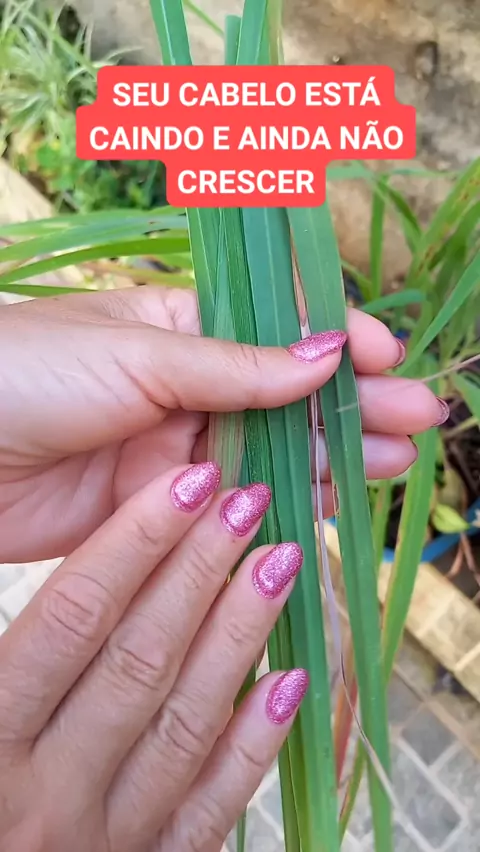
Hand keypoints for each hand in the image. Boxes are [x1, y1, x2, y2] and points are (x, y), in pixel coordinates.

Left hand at [0, 287, 444, 561]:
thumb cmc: (32, 372)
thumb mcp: (141, 355)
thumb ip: (235, 366)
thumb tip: (327, 354)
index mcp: (180, 329)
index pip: (275, 333)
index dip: (335, 345)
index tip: (387, 358)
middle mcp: (185, 389)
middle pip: (285, 400)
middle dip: (351, 406)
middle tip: (417, 418)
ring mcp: (174, 453)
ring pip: (269, 456)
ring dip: (330, 460)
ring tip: (393, 464)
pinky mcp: (157, 511)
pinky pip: (231, 511)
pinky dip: (278, 511)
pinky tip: (328, 508)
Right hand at [0, 461, 307, 851]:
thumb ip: (15, 650)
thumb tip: (87, 575)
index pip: (73, 617)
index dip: (135, 541)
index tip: (188, 484)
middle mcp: (47, 794)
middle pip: (139, 658)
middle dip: (200, 570)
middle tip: (248, 502)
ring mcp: (105, 840)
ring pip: (186, 720)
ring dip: (240, 634)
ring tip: (281, 561)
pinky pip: (212, 805)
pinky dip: (255, 742)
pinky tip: (294, 679)